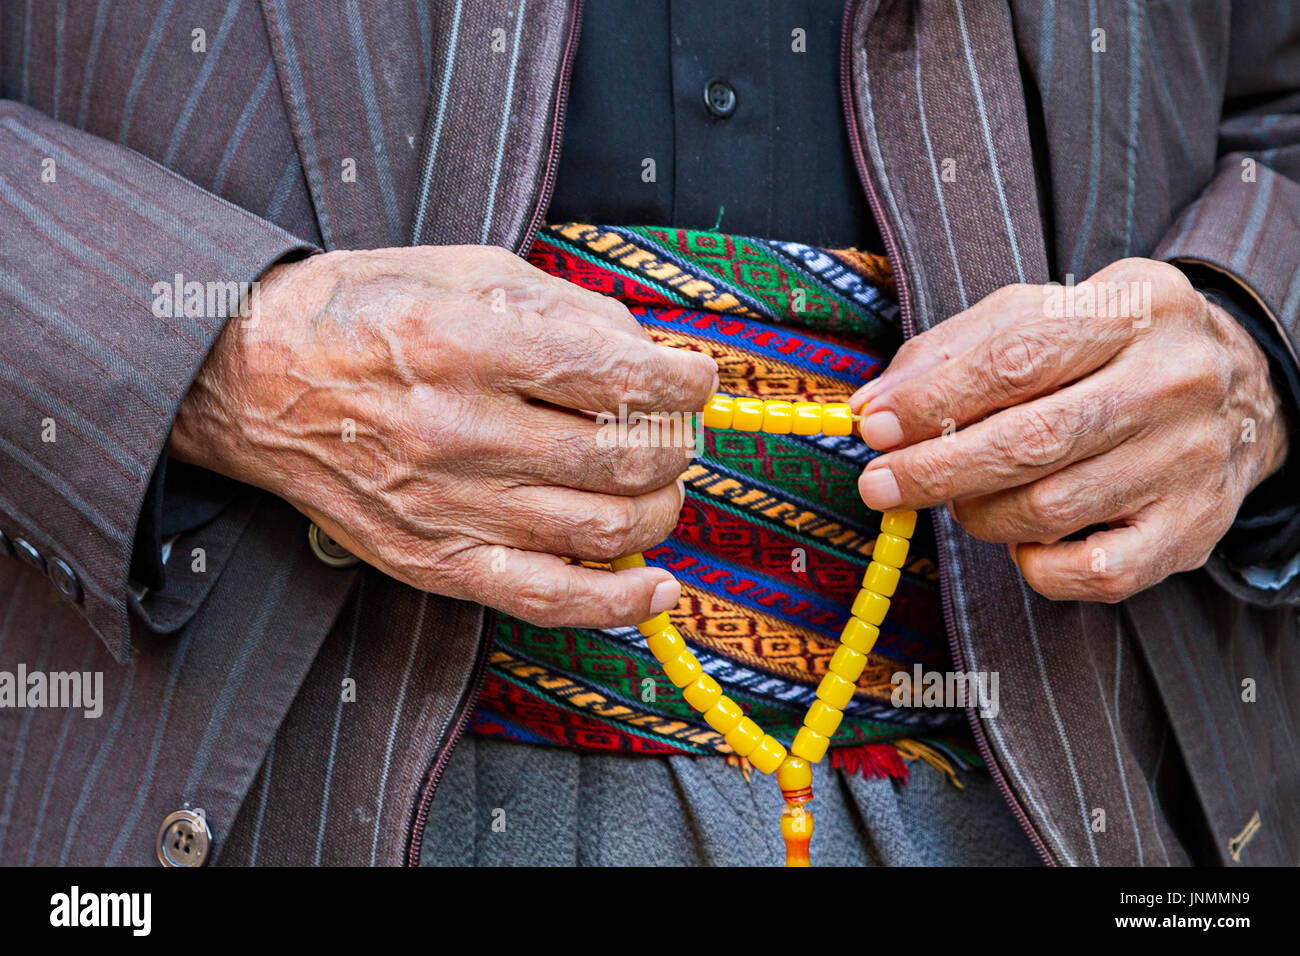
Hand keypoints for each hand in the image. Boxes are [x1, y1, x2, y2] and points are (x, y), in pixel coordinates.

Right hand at [171, 245, 716, 625]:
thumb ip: (565, 307)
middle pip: (627, 458)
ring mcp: (448, 506)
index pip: (619, 378)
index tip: (698, 378)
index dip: (684, 382)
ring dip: (662, 507)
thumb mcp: (465, 272)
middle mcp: (462, 431)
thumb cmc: (361, 315)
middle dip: (679, 442)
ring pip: (606, 529)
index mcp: (469, 345)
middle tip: (675, 428)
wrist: (252, 381)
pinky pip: (547, 599)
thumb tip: (648, 353)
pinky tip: (658, 587)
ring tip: (657, 482)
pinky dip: (619, 604)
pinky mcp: (434, 561)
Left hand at [851, 258, 1288, 601]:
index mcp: (1133, 308)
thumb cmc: (1105, 351)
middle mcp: (1173, 380)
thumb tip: (871, 405)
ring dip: (978, 514)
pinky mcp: (1193, 528)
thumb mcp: (1039, 316)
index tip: (873, 426)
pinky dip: (1036, 565)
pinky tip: (1022, 539)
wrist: (1240, 391)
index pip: (1016, 358)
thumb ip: (950, 352)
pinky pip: (1092, 572)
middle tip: (879, 485)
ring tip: (960, 499)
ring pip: (1050, 509)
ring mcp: (1189, 459)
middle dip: (936, 470)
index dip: (932, 400)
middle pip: (1032, 441)